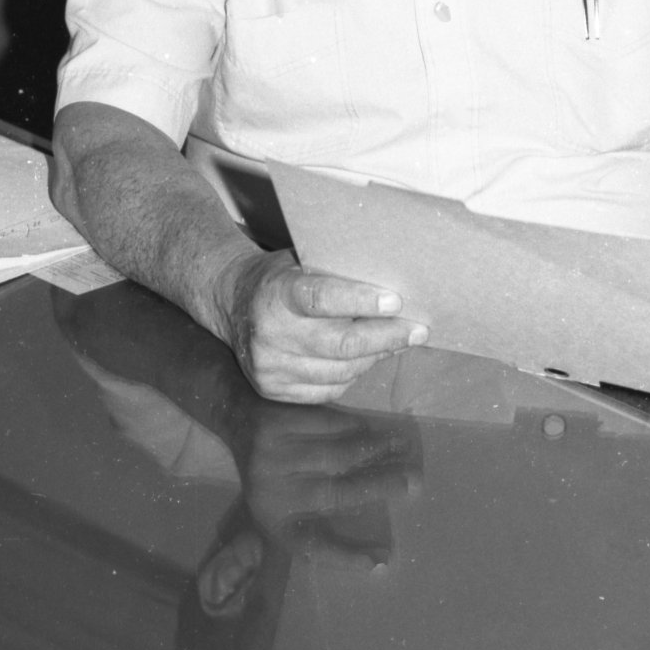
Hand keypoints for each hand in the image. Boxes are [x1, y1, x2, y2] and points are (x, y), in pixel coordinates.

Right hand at [218, 249, 427, 403]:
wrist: (231, 301)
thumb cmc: (280, 277)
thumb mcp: (303, 260)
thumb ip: (339, 272)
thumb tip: (397, 286)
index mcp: (276, 292)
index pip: (322, 299)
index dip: (362, 301)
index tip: (397, 301)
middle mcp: (269, 332)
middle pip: (340, 344)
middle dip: (386, 337)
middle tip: (418, 329)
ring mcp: (269, 366)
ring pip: (341, 371)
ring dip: (376, 356)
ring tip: (398, 341)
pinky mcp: (272, 390)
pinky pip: (329, 388)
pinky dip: (355, 374)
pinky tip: (368, 358)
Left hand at [238, 405, 423, 559]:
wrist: (236, 417)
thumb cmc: (273, 469)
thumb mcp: (284, 501)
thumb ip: (317, 520)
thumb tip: (378, 554)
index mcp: (274, 520)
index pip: (311, 546)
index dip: (345, 556)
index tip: (381, 560)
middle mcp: (271, 492)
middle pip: (335, 493)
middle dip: (380, 486)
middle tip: (413, 482)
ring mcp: (271, 455)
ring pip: (337, 454)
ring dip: (376, 450)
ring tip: (403, 448)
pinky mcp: (276, 423)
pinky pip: (327, 424)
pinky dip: (357, 426)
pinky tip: (375, 428)